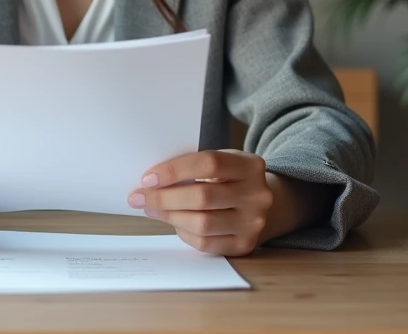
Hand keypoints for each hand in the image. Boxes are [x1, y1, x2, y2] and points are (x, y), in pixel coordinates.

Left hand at [128, 150, 272, 255]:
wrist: (268, 206)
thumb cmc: (232, 179)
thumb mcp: (223, 162)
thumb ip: (195, 166)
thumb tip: (152, 180)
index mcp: (250, 166)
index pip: (209, 164)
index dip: (175, 170)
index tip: (148, 178)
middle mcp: (257, 195)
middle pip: (202, 196)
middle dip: (164, 197)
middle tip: (139, 197)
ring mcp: (253, 223)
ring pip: (202, 223)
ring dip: (169, 216)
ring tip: (151, 209)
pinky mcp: (245, 245)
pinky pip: (205, 243)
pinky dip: (184, 233)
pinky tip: (174, 223)